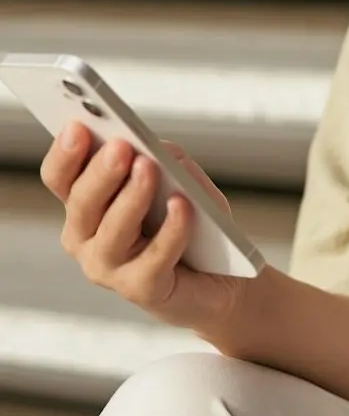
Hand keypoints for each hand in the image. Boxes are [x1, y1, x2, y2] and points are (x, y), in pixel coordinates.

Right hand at [40, 121, 251, 332]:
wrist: (219, 275)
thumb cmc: (190, 220)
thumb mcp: (179, 179)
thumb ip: (165, 160)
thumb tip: (157, 149)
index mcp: (85, 205)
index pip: (61, 178)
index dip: (65, 153)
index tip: (78, 126)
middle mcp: (86, 239)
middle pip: (82, 203)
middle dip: (100, 173)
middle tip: (120, 146)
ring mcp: (109, 269)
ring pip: (111, 232)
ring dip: (131, 197)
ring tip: (149, 168)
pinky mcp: (142, 289)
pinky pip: (154, 258)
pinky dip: (170, 229)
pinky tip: (181, 205)